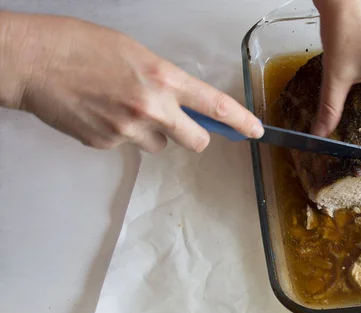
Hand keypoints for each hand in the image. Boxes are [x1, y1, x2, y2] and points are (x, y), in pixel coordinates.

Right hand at [0, 12, 262, 152]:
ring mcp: (128, 130)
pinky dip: (121, 134)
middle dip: (193, 136)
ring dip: (152, 133)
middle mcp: (151, 108)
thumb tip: (186, 102)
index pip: (215, 106)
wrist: (33, 62)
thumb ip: (165, 80)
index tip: (255, 130)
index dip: (241, 121)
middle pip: (195, 141)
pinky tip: (101, 113)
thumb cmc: (79, 46)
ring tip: (122, 107)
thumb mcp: (135, 53)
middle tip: (181, 124)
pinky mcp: (106, 145)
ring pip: (159, 145)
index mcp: (162, 78)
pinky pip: (127, 146)